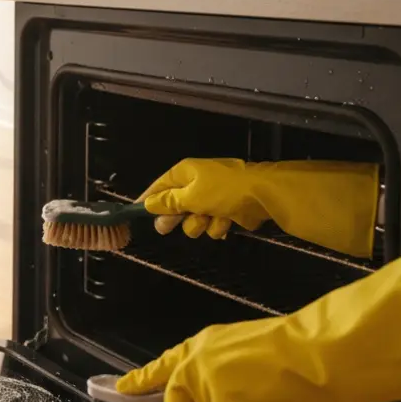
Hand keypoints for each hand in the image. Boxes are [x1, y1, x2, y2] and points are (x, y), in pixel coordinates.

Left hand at [115, 244, 400, 401]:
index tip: (120, 386)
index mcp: (204, 343)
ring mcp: (203, 384)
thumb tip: (217, 396)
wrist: (310, 354)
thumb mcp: (245, 351)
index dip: (141, 379)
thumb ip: (220, 370)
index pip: (164, 364)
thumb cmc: (292, 349)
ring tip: (263, 400)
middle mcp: (196, 361)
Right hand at [138, 158, 380, 257]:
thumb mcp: (190, 197)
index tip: (138, 212)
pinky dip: (218, 225)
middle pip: (176, 203)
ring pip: (195, 218)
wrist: (262, 195)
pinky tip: (226, 223)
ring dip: (200, 223)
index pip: (160, 185)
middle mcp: (198, 182)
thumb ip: (168, 202)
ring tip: (209, 220)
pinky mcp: (228, 210)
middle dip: (176, 217)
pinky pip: (213, 222)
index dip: (149, 199)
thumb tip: (149, 204)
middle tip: (166, 229)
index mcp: (186, 172)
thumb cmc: (222, 191)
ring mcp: (214, 196)